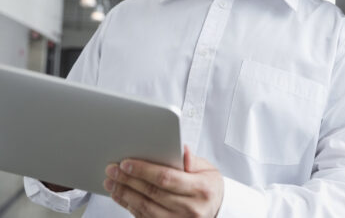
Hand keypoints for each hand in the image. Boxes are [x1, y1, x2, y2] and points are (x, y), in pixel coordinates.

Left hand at [103, 145, 223, 217]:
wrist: (216, 209)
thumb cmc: (209, 186)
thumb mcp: (208, 169)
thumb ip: (192, 160)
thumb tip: (180, 149)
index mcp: (201, 189)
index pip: (167, 178)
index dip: (144, 171)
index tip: (127, 163)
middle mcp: (190, 208)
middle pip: (153, 193)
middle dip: (129, 180)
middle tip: (112, 169)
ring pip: (145, 207)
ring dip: (125, 194)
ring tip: (111, 182)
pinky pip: (144, 217)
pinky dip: (129, 206)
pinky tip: (121, 195)